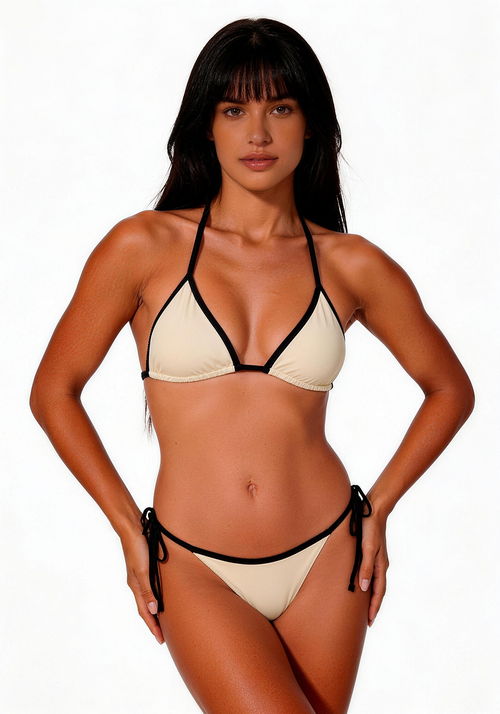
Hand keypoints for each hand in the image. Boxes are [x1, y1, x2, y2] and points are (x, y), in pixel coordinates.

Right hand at [120, 528, 164, 643]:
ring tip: (164, 621)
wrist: (133, 528)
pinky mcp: (145, 568)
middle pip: (146, 609)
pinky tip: (162, 597)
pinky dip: (156, 597)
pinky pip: (151, 588)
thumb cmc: (138, 547)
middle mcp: (137, 584)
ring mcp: (140, 576)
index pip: (145, 612)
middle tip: (163, 636)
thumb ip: (148, 590)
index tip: (161, 640)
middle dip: (154, 623)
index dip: (153, 627)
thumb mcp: (144, 570)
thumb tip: (154, 611)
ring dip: (155, 611)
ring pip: (148, 599)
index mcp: (136, 586)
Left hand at [358, 509, 388, 626]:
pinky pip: (371, 573)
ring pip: (375, 583)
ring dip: (371, 596)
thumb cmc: (370, 528)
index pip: (378, 593)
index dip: (374, 608)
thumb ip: (365, 567)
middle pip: (378, 590)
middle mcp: (380, 565)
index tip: (369, 622)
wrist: (374, 510)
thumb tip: (365, 588)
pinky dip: (369, 584)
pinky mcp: (372, 553)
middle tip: (367, 621)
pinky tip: (362, 585)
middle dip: (374, 606)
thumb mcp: (366, 548)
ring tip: (364, 608)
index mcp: (380, 566)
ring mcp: (377, 559)